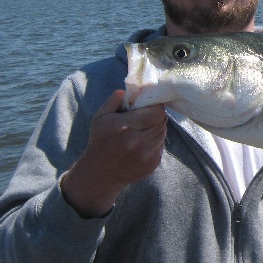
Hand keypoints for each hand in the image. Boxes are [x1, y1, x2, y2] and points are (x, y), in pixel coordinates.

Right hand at [61, 90, 166, 217]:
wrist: (100, 173)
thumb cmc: (100, 141)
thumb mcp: (100, 117)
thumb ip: (115, 100)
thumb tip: (134, 90)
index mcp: (124, 127)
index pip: (156, 111)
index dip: (155, 106)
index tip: (148, 107)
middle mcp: (136, 142)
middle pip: (162, 121)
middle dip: (156, 116)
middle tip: (146, 117)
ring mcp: (146, 155)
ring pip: (163, 133)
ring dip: (156, 129)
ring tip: (142, 131)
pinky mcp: (152, 164)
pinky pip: (161, 146)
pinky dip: (155, 142)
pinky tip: (142, 144)